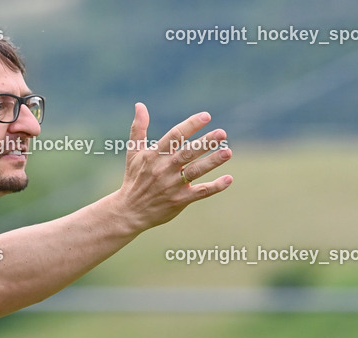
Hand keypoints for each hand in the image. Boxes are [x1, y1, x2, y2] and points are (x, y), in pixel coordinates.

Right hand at [114, 103, 232, 231]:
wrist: (129, 212)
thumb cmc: (133, 179)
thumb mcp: (133, 153)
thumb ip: (138, 129)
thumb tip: (139, 105)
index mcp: (153, 155)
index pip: (174, 136)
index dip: (190, 125)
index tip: (206, 116)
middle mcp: (163, 169)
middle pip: (187, 152)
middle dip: (205, 142)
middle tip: (222, 133)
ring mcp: (172, 185)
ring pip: (195, 171)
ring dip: (212, 162)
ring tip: (228, 152)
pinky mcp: (179, 200)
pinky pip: (200, 193)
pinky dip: (215, 187)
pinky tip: (228, 179)